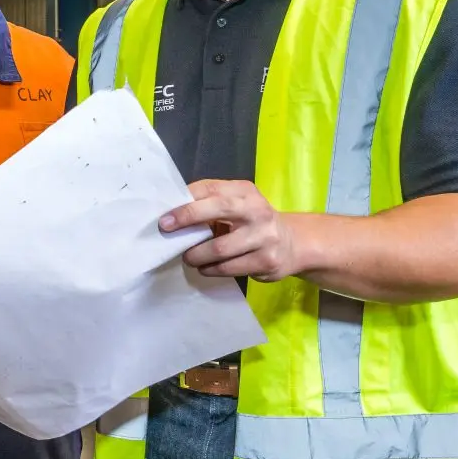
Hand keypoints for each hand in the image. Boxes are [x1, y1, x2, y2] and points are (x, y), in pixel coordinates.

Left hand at [161, 179, 301, 281]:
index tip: (165, 216)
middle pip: (218, 209)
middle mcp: (257, 210)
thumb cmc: (252, 221)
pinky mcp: (266, 261)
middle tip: (166, 230)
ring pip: (220, 248)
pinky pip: (228, 268)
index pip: (211, 189)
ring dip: (196, 254)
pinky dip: (210, 269)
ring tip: (187, 257)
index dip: (186, 202)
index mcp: (245, 191)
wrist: (292, 243)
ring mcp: (264, 236)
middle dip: (188, 219)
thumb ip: (210, 203)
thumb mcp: (236, 204)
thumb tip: (172, 212)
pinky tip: (204, 267)